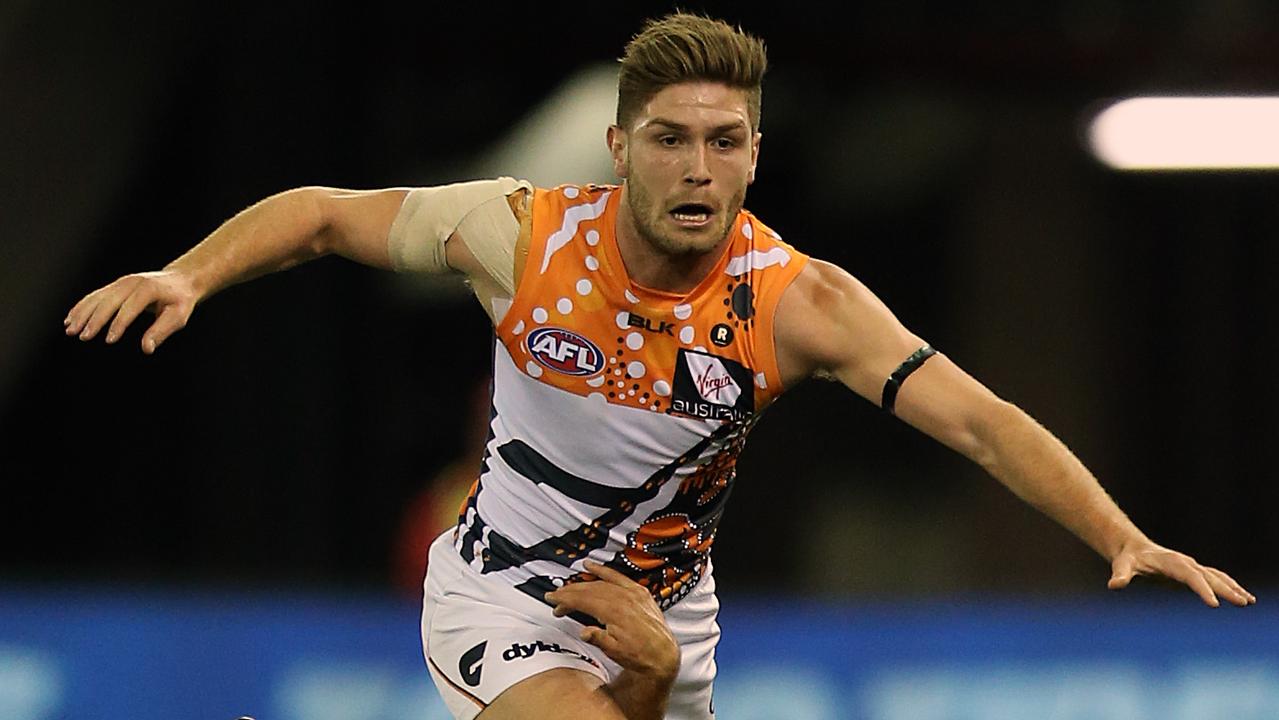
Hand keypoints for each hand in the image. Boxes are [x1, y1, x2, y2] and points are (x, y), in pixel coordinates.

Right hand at [64, 270, 197, 353]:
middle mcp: (131, 283)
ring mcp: (121, 283)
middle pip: (109, 301)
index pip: (130, 308)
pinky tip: (70, 318)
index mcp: (148, 289)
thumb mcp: (178, 316)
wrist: (180, 280)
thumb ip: (161, 331)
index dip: (119, 324)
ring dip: (82, 313)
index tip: (109, 340)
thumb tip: (147, 348)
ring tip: (70, 330)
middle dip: (94, 320)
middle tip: (83, 337)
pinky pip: (95, 296)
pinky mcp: (115, 286)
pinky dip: (82, 307)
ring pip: (97, 298)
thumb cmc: (180, 300)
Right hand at [545, 561, 679, 681]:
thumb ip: (597, 638)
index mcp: (615, 611)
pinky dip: (603, 571)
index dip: (565, 599)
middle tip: (555, 597)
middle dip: (569, 592)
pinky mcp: (638, 592)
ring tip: (567, 587)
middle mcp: (623, 598)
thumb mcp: (614, 651)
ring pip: (600, 583)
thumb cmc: (639, 655)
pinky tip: (591, 566)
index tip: (552, 599)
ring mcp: (632, 593)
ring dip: (582, 584)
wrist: (661, 655)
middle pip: (589, 590)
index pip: (583, 600)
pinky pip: (617, 576)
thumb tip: (583, 631)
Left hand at [1108, 538, 1255, 606]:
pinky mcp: (1194, 573)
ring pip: (1216, 577)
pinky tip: (1244, 597)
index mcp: (1171, 562)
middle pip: (1209, 577)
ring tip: (1249, 601)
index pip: (1191, 576)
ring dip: (1233, 588)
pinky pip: (1216, 579)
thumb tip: (1114, 585)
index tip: (1214, 604)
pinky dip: (1230, 586)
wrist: (1132, 548)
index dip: (1202, 589)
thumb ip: (1120, 575)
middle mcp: (1185, 563)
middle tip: (1242, 603)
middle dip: (1226, 590)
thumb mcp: (1122, 566)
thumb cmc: (1127, 559)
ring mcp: (1191, 567)